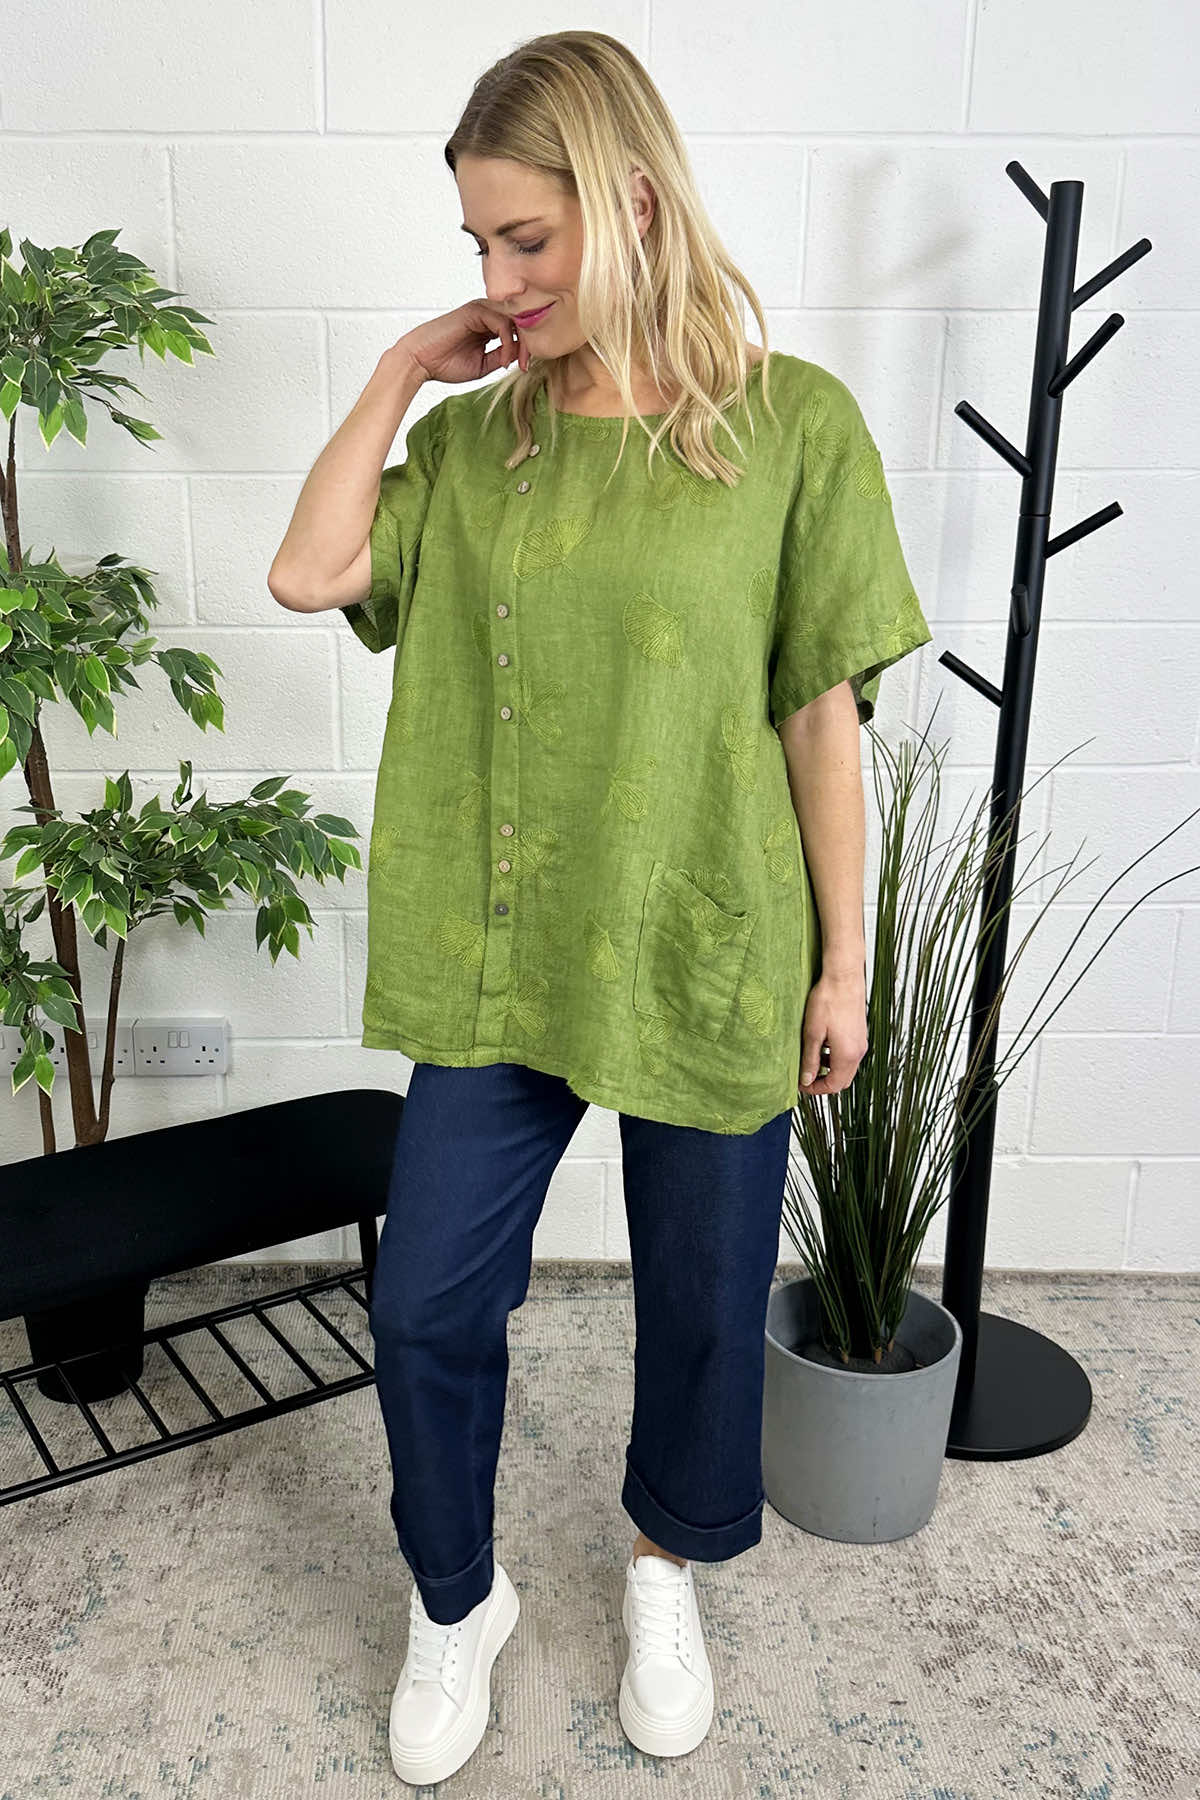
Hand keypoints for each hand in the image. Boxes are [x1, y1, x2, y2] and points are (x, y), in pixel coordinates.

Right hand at [394, 300, 529, 386]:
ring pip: (513, 319)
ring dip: (519, 343)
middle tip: (525, 366)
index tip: (524, 368)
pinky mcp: (474, 310)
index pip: (516, 330)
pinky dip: (507, 341)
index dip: (525, 347)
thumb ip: (502, 356)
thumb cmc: (445, 363)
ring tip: (515, 363)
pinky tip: (504, 358)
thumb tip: (521, 354)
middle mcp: (486, 314)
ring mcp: (481, 310)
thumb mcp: (483, 365)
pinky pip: (502, 321)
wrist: (421, 361)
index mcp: (488, 325)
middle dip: (527, 344)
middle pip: (518, 321)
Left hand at [798, 970, 867, 1098]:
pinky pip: (850, 1054)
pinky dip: (836, 1057)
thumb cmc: (828, 1000)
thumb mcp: (812, 1033)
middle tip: (806, 1077)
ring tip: (812, 1059)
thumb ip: (810, 1059)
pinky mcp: (860, 1033)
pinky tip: (824, 1044)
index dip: (815, 1089)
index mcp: (847, 1055)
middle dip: (824, 1082)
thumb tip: (806, 1080)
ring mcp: (861, 1042)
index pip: (833, 1085)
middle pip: (842, 1080)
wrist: (844, 977)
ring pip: (847, 1067)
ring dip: (830, 1069)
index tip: (801, 1085)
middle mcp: (858, 1051)